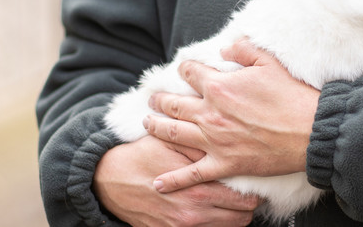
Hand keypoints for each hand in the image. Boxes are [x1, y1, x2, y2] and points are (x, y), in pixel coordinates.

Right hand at [94, 135, 259, 225]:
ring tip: (230, 200)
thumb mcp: (174, 145)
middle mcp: (193, 214)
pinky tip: (212, 210)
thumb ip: (204, 150)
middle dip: (247, 204)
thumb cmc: (142, 156)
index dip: (254, 190)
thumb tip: (230, 150)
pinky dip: (214, 223)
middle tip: (246, 190)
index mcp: (198, 190)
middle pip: (242, 217)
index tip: (254, 181)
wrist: (107, 179)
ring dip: (233, 215)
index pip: (244, 198)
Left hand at [143, 38, 319, 192]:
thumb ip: (243, 50)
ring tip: (147, 123)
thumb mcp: (269, 62)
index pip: (190, 73)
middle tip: (152, 99)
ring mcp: (214, 141)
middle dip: (160, 100)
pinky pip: (192, 174)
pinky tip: (158, 183)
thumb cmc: (292, 96)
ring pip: (174, 134)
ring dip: (156, 127)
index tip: (183, 69)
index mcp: (219, 87)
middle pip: (174, 104)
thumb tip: (226, 46)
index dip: (185, 68)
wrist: (309, 131)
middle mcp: (210, 114)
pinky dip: (173, 180)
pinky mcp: (224, 164)